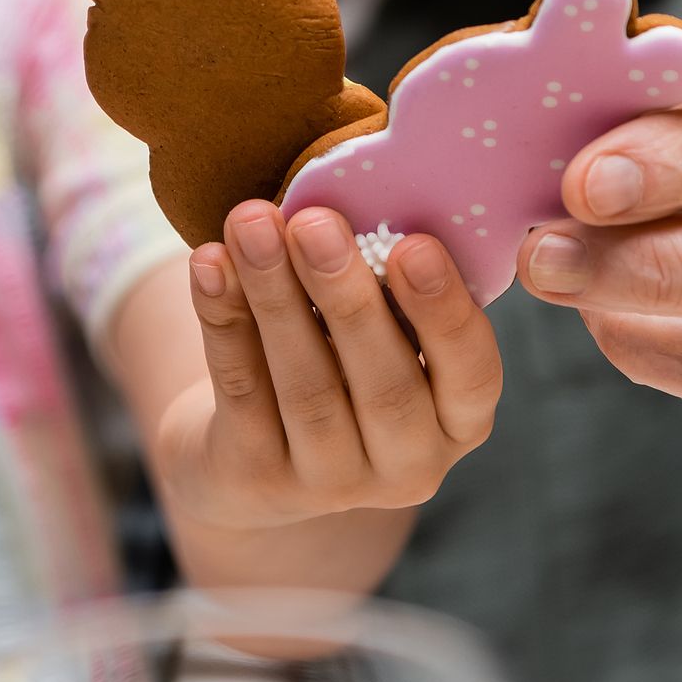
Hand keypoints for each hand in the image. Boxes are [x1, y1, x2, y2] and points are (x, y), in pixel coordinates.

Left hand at [153, 201, 502, 530]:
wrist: (254, 451)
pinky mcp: (259, 480)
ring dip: (274, 297)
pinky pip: (241, 391)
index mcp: (459, 419)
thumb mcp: (381, 330)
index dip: (446, 313)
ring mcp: (332, 483)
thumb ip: (385, 282)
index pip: (473, 374)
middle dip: (346, 297)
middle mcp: (409, 465)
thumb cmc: (341, 358)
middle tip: (314, 222)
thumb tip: (355, 199)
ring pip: (307, 388)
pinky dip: (223, 320)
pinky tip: (209, 263)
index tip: (413, 245)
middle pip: (384, 386)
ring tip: (250, 224)